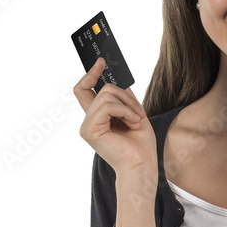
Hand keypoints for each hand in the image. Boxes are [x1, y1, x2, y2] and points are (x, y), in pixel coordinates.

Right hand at [73, 57, 156, 174]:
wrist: (142, 165)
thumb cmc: (140, 145)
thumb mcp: (134, 113)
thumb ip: (124, 98)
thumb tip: (119, 79)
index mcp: (98, 118)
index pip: (85, 89)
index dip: (91, 74)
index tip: (101, 61)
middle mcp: (89, 121)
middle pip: (102, 88)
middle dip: (125, 95)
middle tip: (138, 112)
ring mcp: (87, 126)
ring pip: (107, 95)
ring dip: (128, 105)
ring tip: (136, 120)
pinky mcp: (89, 130)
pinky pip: (107, 106)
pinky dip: (125, 111)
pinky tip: (133, 123)